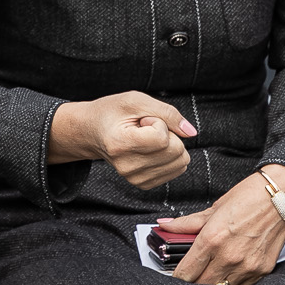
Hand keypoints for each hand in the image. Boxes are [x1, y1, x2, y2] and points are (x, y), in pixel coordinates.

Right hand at [50, 92, 193, 189]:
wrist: (93, 132)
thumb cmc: (112, 112)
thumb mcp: (136, 100)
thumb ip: (167, 112)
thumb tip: (191, 132)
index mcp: (120, 144)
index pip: (162, 138)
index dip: (159, 123)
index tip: (143, 120)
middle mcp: (127, 166)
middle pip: (176, 151)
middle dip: (168, 134)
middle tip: (145, 129)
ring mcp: (134, 178)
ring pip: (180, 162)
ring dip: (169, 145)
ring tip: (147, 138)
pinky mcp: (143, 184)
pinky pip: (176, 170)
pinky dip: (168, 156)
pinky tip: (149, 149)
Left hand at [163, 164, 284, 284]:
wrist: (282, 197)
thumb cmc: (248, 198)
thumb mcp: (213, 209)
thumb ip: (187, 223)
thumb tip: (165, 226)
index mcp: (212, 239)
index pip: (186, 272)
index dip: (177, 277)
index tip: (176, 276)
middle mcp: (229, 256)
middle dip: (193, 283)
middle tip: (192, 275)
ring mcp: (247, 266)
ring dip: (214, 284)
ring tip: (211, 272)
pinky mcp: (262, 270)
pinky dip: (233, 282)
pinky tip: (230, 271)